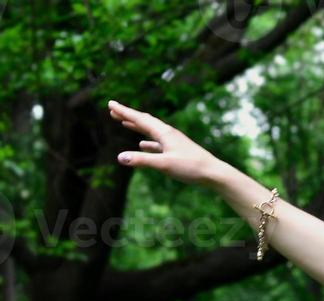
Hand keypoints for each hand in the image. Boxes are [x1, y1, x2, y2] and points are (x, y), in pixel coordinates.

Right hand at [108, 100, 225, 188]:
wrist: (213, 173)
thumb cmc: (191, 167)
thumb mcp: (164, 165)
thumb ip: (142, 160)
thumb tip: (120, 157)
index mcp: (164, 133)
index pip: (140, 119)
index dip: (124, 112)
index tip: (110, 103)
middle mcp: (168, 133)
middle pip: (144, 121)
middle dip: (128, 115)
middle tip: (113, 109)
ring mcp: (173, 141)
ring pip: (151, 130)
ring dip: (137, 126)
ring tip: (125, 123)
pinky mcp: (177, 150)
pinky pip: (158, 143)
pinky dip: (148, 141)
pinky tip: (143, 145)